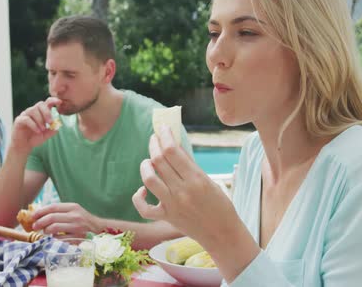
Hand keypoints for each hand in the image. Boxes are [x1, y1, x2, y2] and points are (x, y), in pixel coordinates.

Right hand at [10, 97, 60, 154]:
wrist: (24, 146)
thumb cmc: (35, 138)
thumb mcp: (46, 135)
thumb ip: (52, 131)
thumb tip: (57, 125)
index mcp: (41, 112)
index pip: (47, 102)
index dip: (53, 100)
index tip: (60, 102)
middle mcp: (33, 111)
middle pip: (40, 104)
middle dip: (47, 113)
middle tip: (50, 122)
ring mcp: (25, 114)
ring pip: (33, 110)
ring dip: (40, 120)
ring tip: (43, 129)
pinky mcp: (19, 120)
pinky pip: (26, 119)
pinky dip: (34, 125)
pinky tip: (38, 131)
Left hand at [32, 202, 101, 237]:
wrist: (99, 228)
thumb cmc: (83, 220)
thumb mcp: (74, 211)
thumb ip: (61, 211)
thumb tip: (40, 214)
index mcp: (73, 207)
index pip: (53, 207)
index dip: (40, 211)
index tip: (32, 216)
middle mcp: (75, 216)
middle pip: (51, 217)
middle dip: (39, 222)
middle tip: (34, 226)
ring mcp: (77, 227)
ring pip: (54, 228)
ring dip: (46, 231)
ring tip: (45, 231)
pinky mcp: (77, 237)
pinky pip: (59, 238)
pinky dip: (54, 238)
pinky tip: (54, 237)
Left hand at [132, 126, 240, 245]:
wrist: (223, 234)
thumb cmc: (220, 205)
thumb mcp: (209, 181)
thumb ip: (190, 166)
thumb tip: (174, 147)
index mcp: (197, 178)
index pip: (173, 151)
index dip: (165, 136)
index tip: (162, 128)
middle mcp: (182, 191)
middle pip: (159, 161)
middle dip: (154, 145)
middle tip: (154, 138)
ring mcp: (173, 205)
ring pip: (149, 179)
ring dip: (145, 165)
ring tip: (148, 161)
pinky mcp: (167, 217)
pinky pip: (144, 208)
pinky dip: (139, 198)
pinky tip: (142, 190)